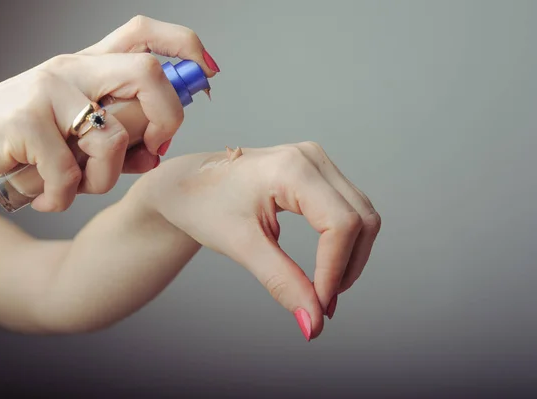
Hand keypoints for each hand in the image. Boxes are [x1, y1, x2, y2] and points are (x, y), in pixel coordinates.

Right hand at [0, 16, 218, 210]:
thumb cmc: (19, 140)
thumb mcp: (71, 134)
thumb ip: (116, 139)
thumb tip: (155, 155)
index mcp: (86, 66)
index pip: (142, 33)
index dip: (183, 45)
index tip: (206, 71)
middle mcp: (71, 69)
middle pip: (147, 73)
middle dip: (168, 119)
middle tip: (154, 150)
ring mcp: (46, 90)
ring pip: (113, 137)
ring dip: (103, 179)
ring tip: (74, 186)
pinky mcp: (24, 121)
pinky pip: (70, 172)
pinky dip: (64, 197)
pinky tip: (48, 198)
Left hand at [140, 142, 380, 339]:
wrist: (187, 184)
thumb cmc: (203, 204)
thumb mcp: (241, 245)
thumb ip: (281, 281)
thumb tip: (313, 322)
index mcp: (292, 168)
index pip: (340, 224)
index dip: (335, 270)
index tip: (318, 305)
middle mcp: (311, 158)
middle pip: (361, 220)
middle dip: (348, 267)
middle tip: (323, 304)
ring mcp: (316, 162)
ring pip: (361, 216)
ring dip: (351, 258)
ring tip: (323, 291)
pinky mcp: (316, 173)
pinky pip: (348, 210)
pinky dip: (344, 244)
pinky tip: (326, 268)